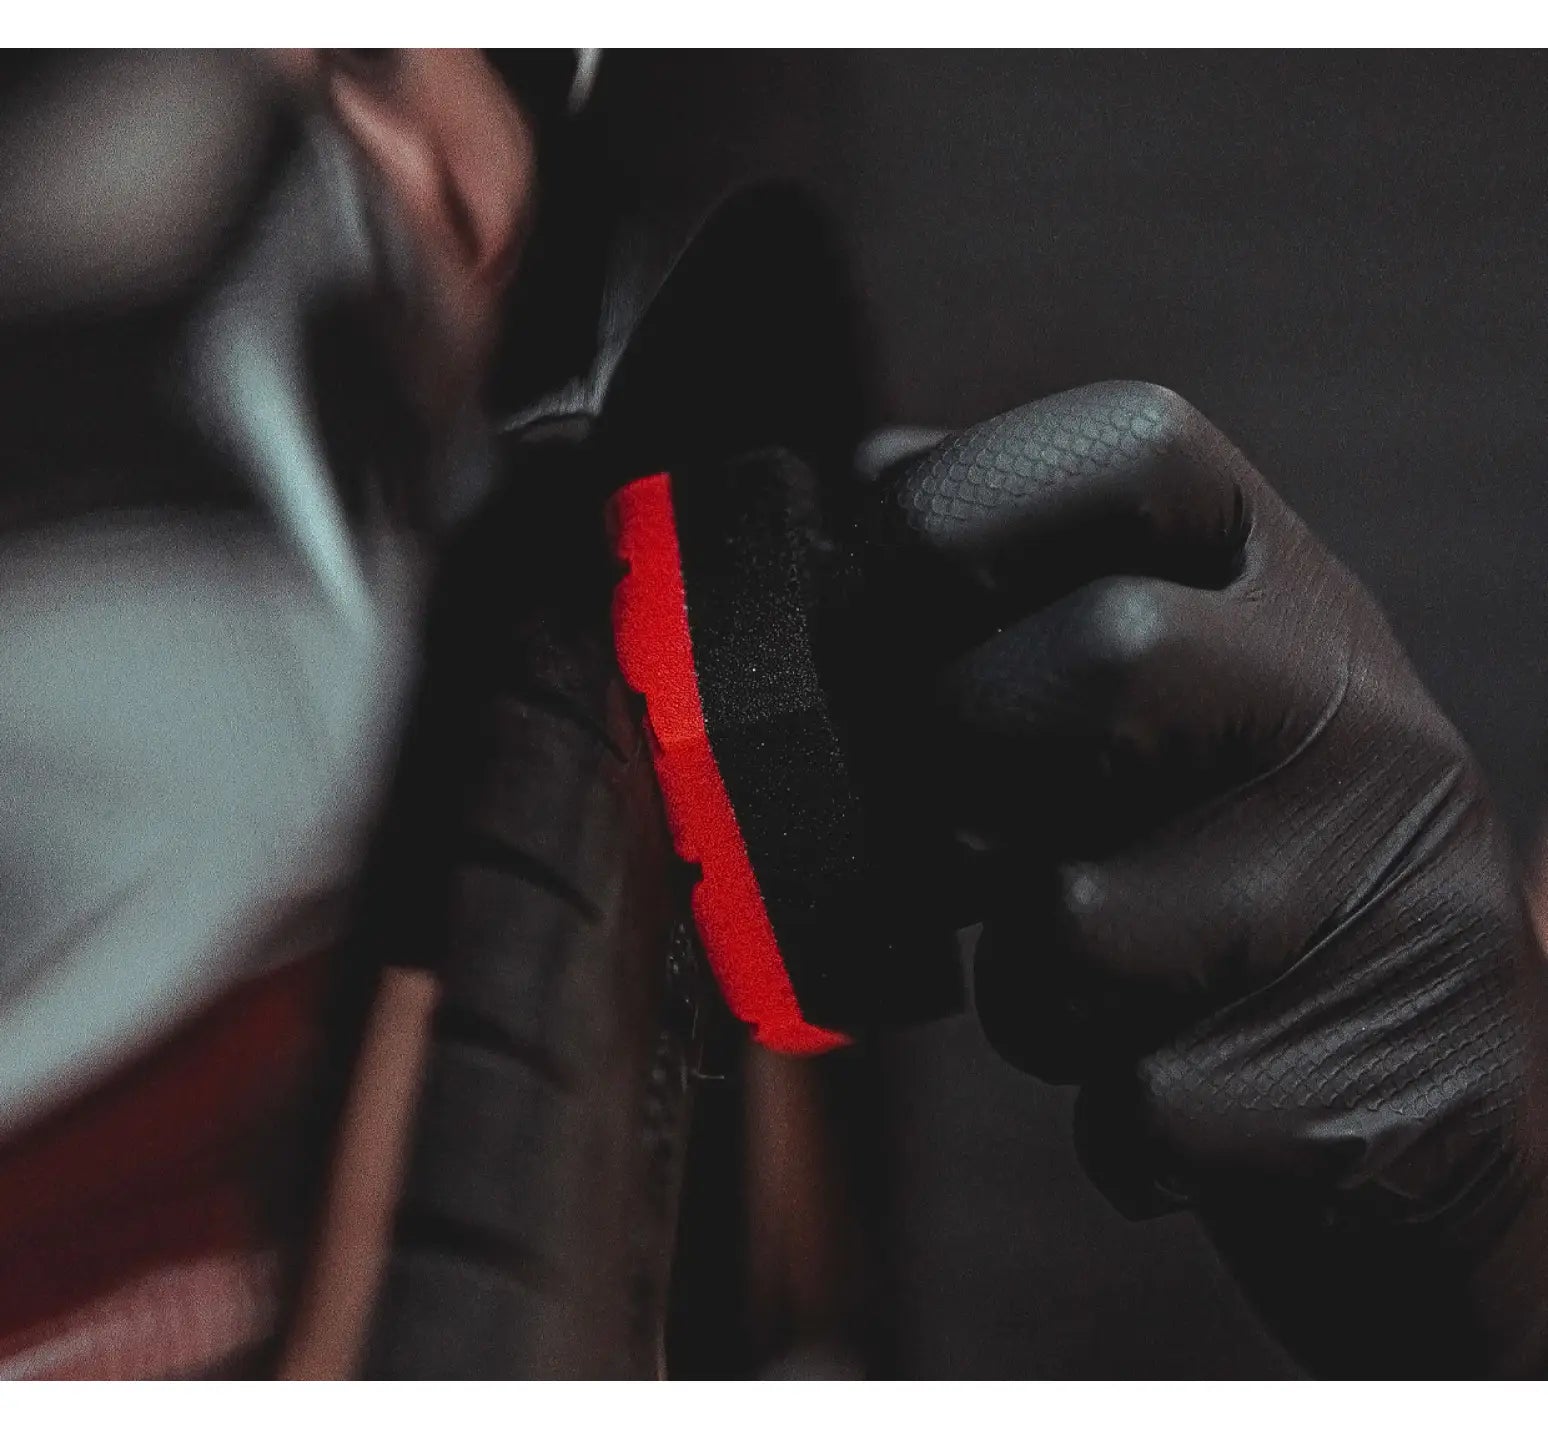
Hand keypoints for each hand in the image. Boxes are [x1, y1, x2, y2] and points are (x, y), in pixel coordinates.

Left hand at [877, 380, 1547, 1374]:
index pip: (1132, 451)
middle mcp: (1358, 712)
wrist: (1412, 1096)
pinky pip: (1135, 1099)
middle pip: (1107, 661)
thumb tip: (867, 475)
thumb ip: (1018, 588)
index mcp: (1283, 592)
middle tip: (961, 832)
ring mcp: (1393, 897)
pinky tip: (1177, 1082)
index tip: (884, 608)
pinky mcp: (1380, 1083)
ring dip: (1028, 980)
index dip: (960, 511)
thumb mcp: (1163, 693)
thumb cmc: (1221, 869)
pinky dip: (1107, 1114)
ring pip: (1078, 917)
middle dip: (967, 756)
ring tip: (1097, 989)